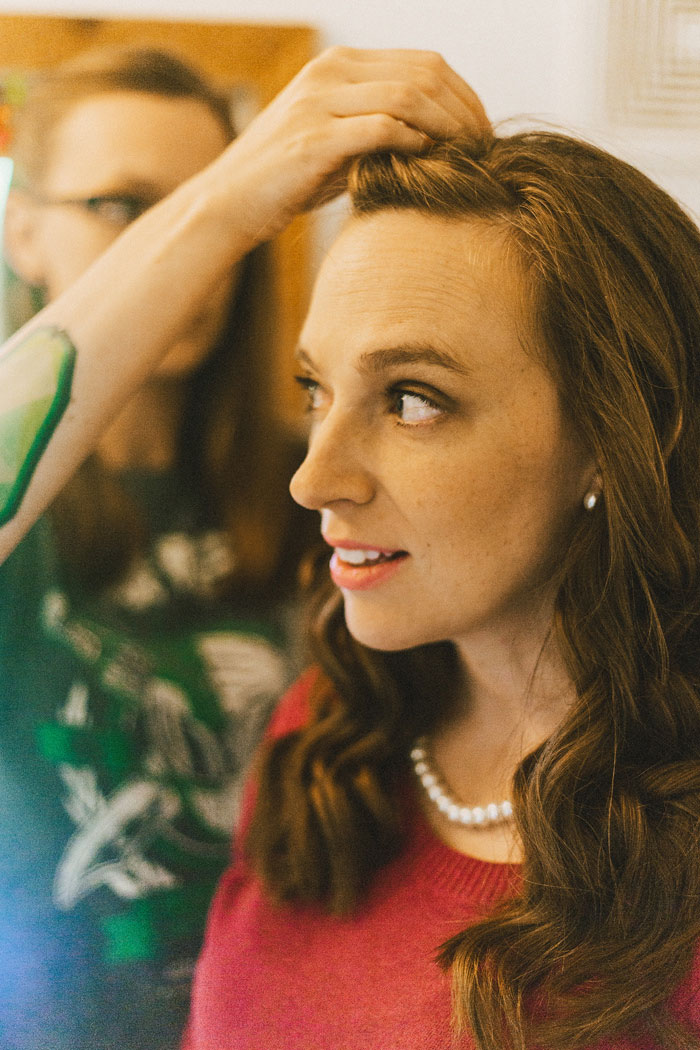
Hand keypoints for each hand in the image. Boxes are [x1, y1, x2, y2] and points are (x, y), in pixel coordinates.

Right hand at [212, 46, 489, 243]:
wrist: (228, 203)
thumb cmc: (286, 181)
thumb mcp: (338, 143)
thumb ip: (379, 130)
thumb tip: (437, 141)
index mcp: (340, 64)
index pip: (424, 63)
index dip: (465, 96)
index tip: (483, 132)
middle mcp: (330, 71)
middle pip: (426, 73)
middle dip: (466, 111)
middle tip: (486, 148)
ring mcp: (320, 102)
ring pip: (410, 96)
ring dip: (449, 127)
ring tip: (467, 157)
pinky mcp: (313, 139)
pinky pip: (382, 129)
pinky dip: (415, 143)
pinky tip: (430, 163)